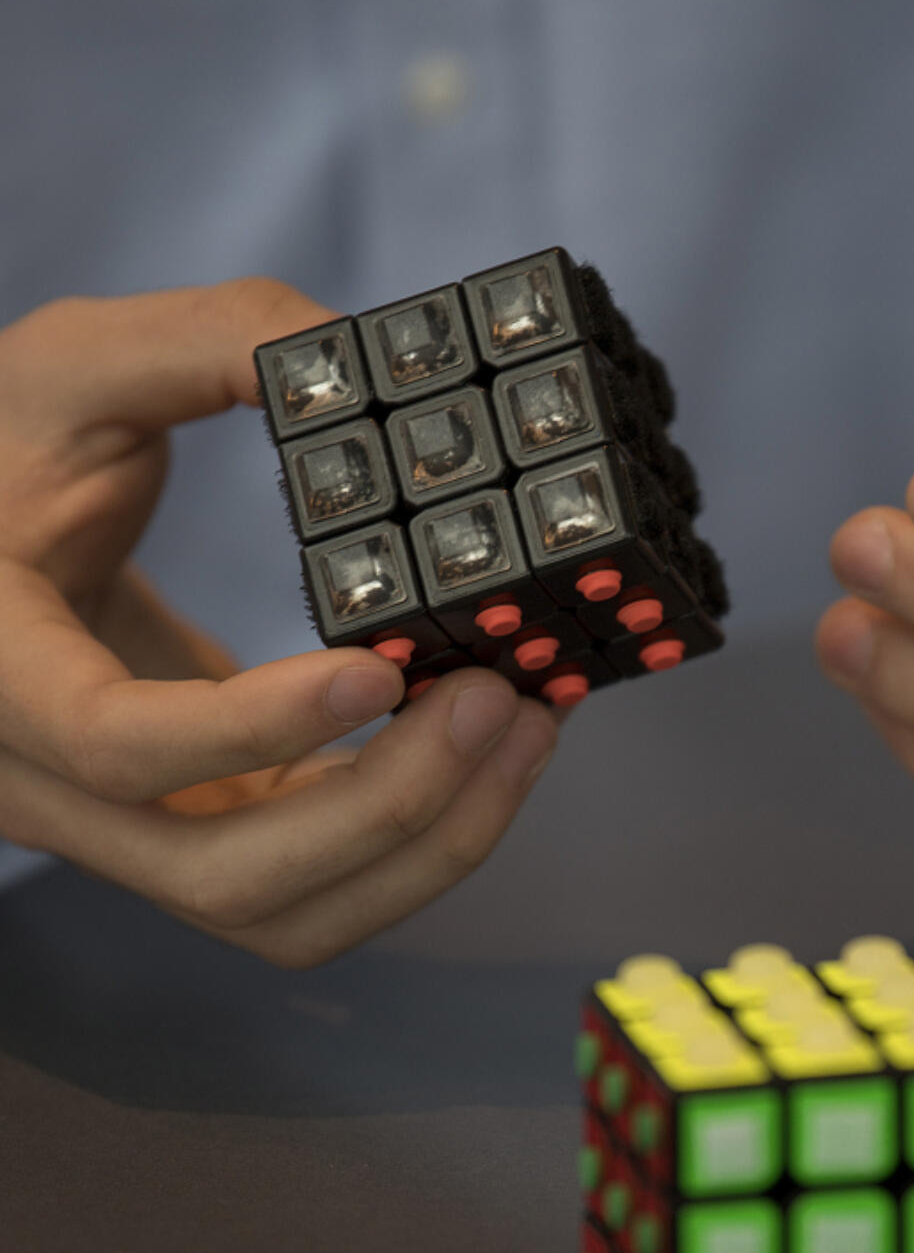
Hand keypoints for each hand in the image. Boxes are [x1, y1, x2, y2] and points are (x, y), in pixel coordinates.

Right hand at [0, 281, 556, 962]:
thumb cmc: (5, 448)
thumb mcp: (75, 367)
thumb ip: (207, 341)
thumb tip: (363, 358)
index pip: (114, 746)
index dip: (252, 731)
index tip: (378, 670)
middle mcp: (47, 783)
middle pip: (223, 876)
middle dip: (388, 810)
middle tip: (498, 702)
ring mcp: (123, 830)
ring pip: (281, 911)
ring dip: (423, 843)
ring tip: (522, 728)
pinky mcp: (191, 829)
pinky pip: (308, 882)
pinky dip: (410, 834)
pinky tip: (481, 745)